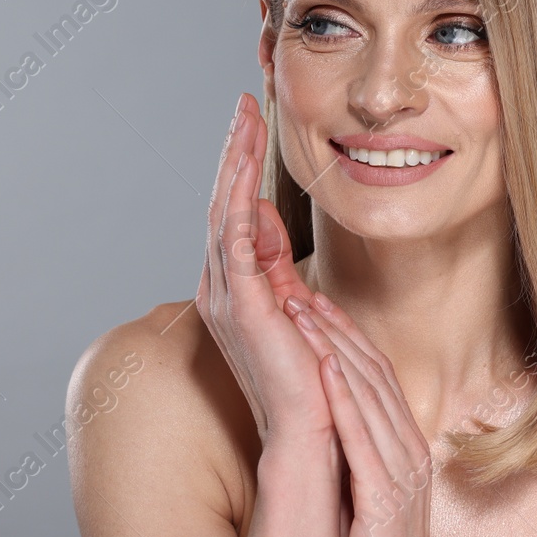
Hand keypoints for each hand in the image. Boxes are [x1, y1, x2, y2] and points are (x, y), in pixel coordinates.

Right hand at [195, 93, 331, 451]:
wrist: (312, 432)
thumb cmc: (314, 381)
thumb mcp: (298, 308)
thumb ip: (281, 266)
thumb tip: (268, 218)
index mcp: (237, 291)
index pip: (236, 215)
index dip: (242, 168)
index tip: (254, 125)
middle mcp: (222, 291)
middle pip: (223, 204)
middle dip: (234, 151)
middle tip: (244, 104)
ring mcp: (228, 297)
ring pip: (225, 211)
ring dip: (234, 162)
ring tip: (244, 117)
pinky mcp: (242, 304)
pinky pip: (235, 237)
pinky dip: (239, 196)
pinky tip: (247, 164)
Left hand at [284, 291, 432, 536]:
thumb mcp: (369, 494)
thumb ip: (360, 455)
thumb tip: (335, 422)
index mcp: (407, 449)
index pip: (378, 377)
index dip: (346, 336)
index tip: (317, 303)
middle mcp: (411, 454)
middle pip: (375, 375)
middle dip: (336, 331)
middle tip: (301, 293)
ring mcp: (403, 476)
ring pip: (368, 396)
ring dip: (333, 350)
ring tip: (300, 316)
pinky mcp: (385, 501)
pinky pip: (363, 440)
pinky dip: (345, 400)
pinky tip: (326, 370)